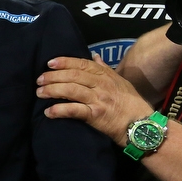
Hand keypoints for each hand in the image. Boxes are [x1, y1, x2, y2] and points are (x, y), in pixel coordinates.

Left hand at [37, 55, 152, 145]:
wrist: (141, 124)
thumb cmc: (130, 103)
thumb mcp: (120, 81)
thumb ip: (104, 69)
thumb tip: (94, 56)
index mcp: (106, 76)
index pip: (82, 64)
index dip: (65, 62)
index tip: (50, 63)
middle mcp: (101, 85)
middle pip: (73, 76)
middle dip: (53, 76)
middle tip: (39, 80)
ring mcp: (98, 99)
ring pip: (71, 90)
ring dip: (52, 90)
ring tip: (40, 93)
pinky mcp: (95, 115)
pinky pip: (74, 110)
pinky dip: (59, 110)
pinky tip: (48, 112)